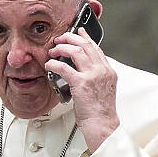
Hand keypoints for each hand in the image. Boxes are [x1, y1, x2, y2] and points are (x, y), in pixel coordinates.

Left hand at [45, 28, 119, 152]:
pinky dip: (54, 64)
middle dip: (70, 38)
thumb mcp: (103, 90)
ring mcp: (93, 76)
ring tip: (53, 51)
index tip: (78, 32)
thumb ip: (95, 77)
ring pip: (76, 51)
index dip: (85, 37)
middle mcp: (102, 70)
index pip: (96, 48)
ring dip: (62, 48)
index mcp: (108, 71)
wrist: (102, 125)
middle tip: (60, 39)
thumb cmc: (101, 112)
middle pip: (86, 45)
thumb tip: (82, 70)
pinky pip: (64, 67)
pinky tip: (49, 65)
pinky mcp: (81, 83)